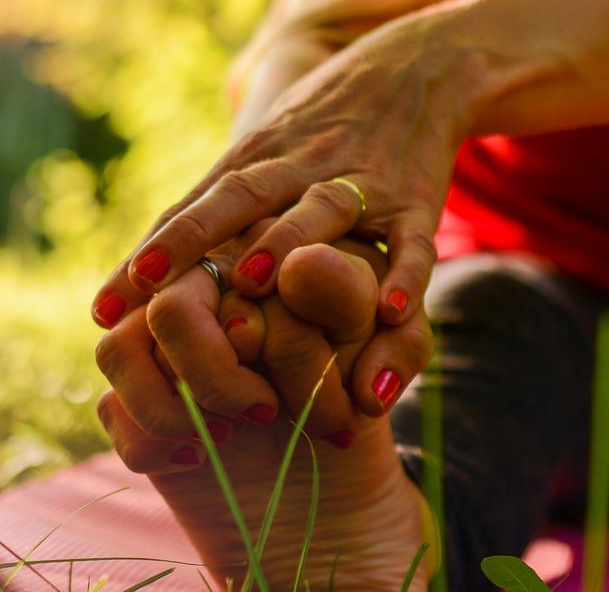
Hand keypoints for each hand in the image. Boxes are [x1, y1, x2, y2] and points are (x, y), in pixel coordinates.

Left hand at [91, 18, 476, 336]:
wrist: (419, 65)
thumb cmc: (330, 118)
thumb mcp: (272, 141)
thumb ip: (222, 199)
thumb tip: (153, 268)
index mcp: (263, 155)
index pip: (195, 205)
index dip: (149, 253)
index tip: (101, 308)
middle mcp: (303, 164)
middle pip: (240, 198)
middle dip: (191, 240)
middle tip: (146, 288)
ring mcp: (362, 180)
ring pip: (322, 210)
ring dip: (285, 242)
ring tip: (249, 281)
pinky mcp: (416, 199)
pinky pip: (413, 241)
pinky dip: (406, 274)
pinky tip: (392, 311)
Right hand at [98, 241, 435, 589]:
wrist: (347, 464)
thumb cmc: (371, 370)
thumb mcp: (389, 331)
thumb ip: (349, 293)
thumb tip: (298, 265)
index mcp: (257, 248)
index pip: (221, 261)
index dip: (244, 298)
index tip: (258, 350)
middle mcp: (201, 285)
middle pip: (169, 306)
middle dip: (212, 371)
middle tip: (264, 412)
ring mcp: (163, 340)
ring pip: (120, 346)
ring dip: (168, 403)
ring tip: (231, 434)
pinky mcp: (141, 394)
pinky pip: (114, 405)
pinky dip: (148, 438)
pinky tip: (197, 455)